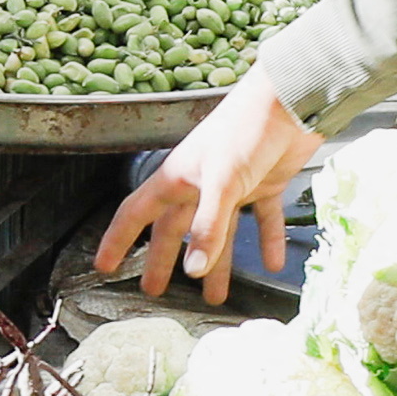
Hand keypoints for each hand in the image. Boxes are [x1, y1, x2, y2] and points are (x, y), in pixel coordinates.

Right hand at [100, 80, 319, 305]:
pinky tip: (272, 265)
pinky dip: (267, 241)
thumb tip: (195, 271)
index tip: (105, 266)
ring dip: (217, 263)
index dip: (118, 240)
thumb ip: (209, 228)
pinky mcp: (265, 183)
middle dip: (163, 260)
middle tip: (155, 291)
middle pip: (174, 229)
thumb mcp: (222, 180)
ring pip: (219, 232)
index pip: (136, 213)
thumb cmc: (247, 127)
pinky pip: (263, 220)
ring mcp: (233, 186)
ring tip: (215, 296)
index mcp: (177, 178)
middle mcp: (199, 184)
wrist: (291, 98)